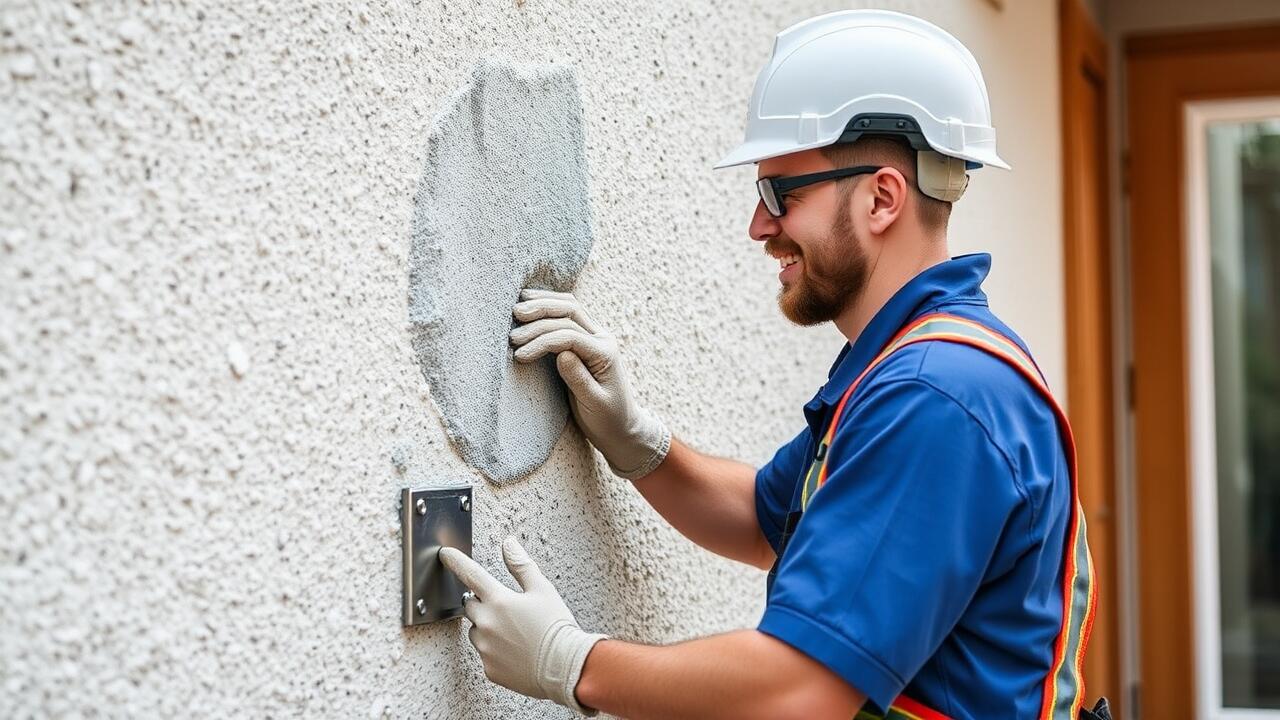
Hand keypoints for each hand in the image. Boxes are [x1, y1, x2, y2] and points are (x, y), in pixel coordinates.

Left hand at [438, 538, 607, 715]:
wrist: (566, 668)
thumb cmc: (556, 627)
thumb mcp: (542, 590)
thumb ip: (521, 565)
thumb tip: (508, 544)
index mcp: (499, 600)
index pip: (470, 574)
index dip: (455, 561)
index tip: (445, 554)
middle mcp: (487, 624)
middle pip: (470, 605)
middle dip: (483, 603)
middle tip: (508, 609)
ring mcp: (486, 648)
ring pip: (476, 631)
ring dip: (488, 627)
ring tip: (516, 633)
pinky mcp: (489, 668)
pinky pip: (485, 653)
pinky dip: (496, 650)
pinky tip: (517, 650)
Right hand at [510, 289, 670, 479]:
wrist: (621, 427)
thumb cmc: (607, 419)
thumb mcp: (594, 404)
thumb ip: (579, 379)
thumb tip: (561, 354)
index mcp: (604, 353)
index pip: (569, 336)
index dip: (541, 341)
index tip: (519, 355)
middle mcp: (601, 339)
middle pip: (570, 312)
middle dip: (540, 313)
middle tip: (514, 320)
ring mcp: (594, 336)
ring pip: (569, 307)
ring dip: (543, 304)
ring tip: (517, 308)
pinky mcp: (584, 340)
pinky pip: (567, 315)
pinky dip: (549, 307)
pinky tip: (531, 304)